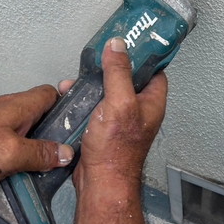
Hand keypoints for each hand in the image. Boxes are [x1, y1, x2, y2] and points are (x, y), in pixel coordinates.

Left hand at [0, 85, 73, 190]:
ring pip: (26, 128)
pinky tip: (19, 170)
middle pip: (41, 112)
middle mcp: (9, 108)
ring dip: (37, 143)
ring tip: (46, 165)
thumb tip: (67, 153)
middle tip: (67, 150)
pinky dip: (19, 151)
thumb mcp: (9, 155)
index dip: (69, 101)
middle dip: (55, 129)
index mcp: (20, 105)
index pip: (53, 92)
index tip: (82, 116)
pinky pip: (10, 139)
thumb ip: (40, 153)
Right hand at [59, 38, 166, 191]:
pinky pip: (94, 107)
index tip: (130, 41)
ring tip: (77, 80)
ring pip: (107, 92)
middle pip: (127, 78)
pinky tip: (70, 97)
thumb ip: (119, 72)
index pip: (154, 70)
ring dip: (92, 85)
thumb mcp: (120, 102)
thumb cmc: (116, 150)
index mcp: (152, 101)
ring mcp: (121, 119)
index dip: (143, 55)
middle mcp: (139, 110)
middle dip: (109, 68)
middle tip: (98, 57)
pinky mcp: (103, 128)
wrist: (100, 181)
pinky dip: (82, 100)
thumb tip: (118, 45)